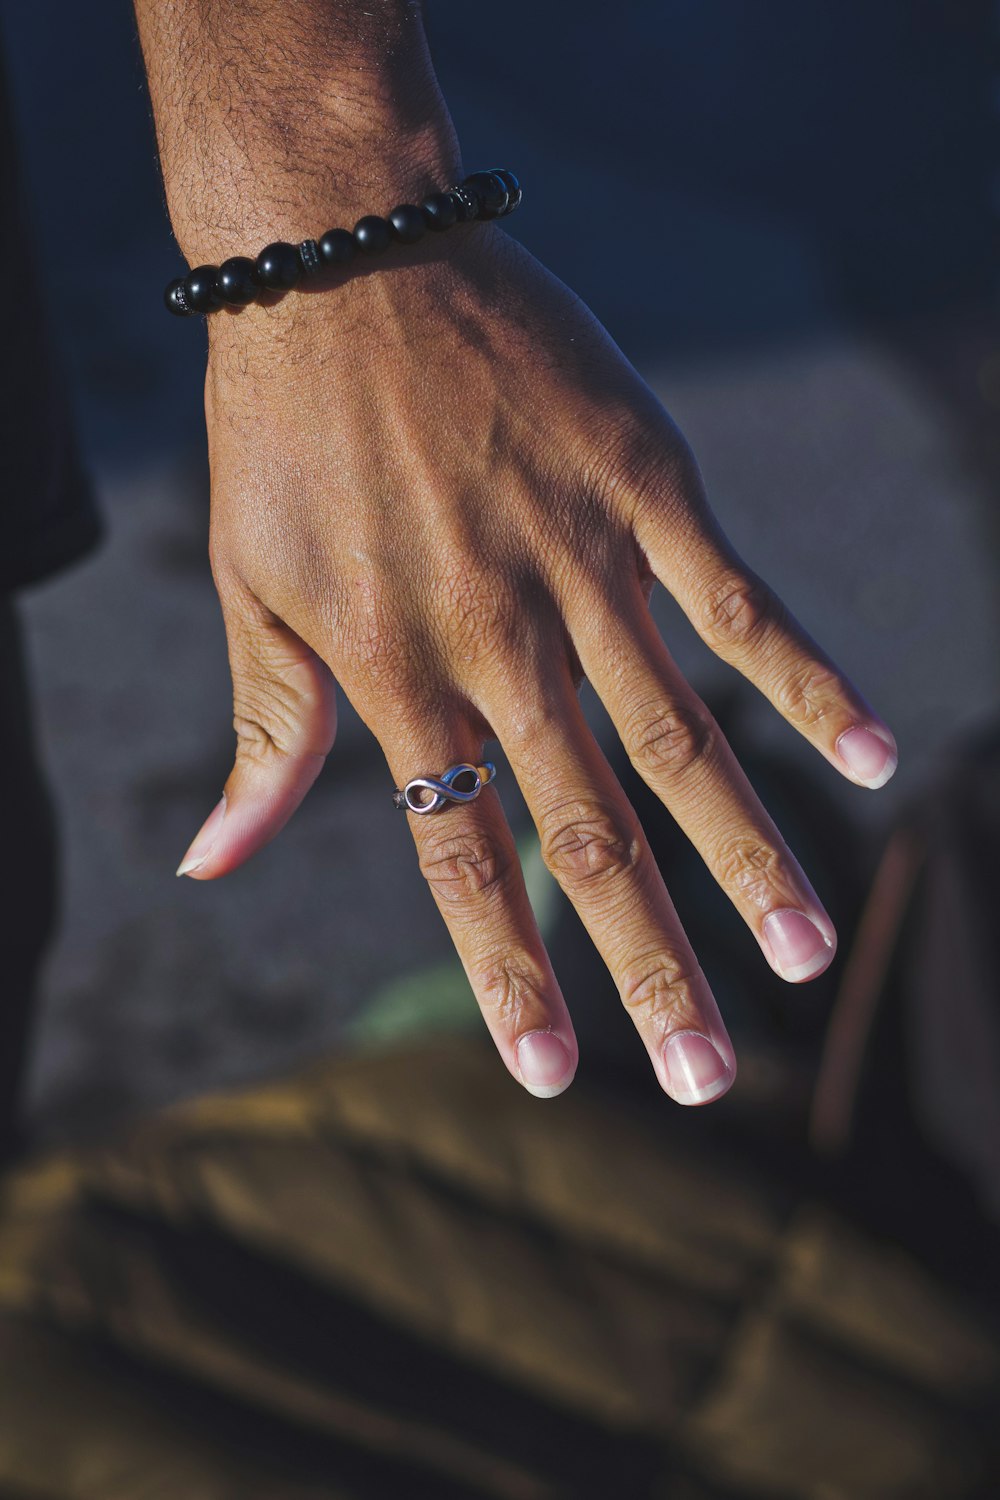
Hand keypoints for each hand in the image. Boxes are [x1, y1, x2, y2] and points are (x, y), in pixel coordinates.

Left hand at [177, 222, 896, 1104]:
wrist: (343, 258)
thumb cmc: (285, 435)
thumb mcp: (248, 589)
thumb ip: (264, 736)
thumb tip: (216, 866)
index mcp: (398, 673)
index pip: (461, 855)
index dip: (508, 971)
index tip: (554, 1071)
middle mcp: (500, 637)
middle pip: (590, 829)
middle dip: (653, 962)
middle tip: (709, 1075)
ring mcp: (583, 562)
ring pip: (680, 738)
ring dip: (749, 853)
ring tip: (807, 950)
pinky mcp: (647, 487)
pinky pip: (739, 601)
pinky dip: (807, 680)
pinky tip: (874, 752)